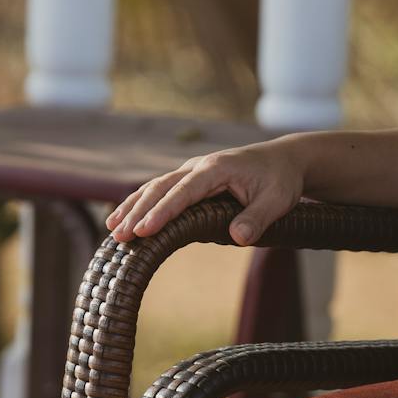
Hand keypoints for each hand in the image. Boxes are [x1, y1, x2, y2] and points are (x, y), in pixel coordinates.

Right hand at [106, 140, 305, 246]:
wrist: (284, 160)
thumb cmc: (281, 180)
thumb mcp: (278, 200)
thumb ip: (258, 218)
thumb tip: (239, 237)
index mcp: (217, 169)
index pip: (184, 192)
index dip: (163, 212)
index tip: (144, 230)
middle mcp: (199, 167)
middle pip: (161, 188)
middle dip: (139, 212)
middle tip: (119, 237)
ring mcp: (192, 172)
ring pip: (155, 187)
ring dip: (133, 207)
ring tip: (112, 231)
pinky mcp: (190, 180)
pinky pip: (161, 190)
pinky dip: (140, 203)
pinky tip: (122, 219)